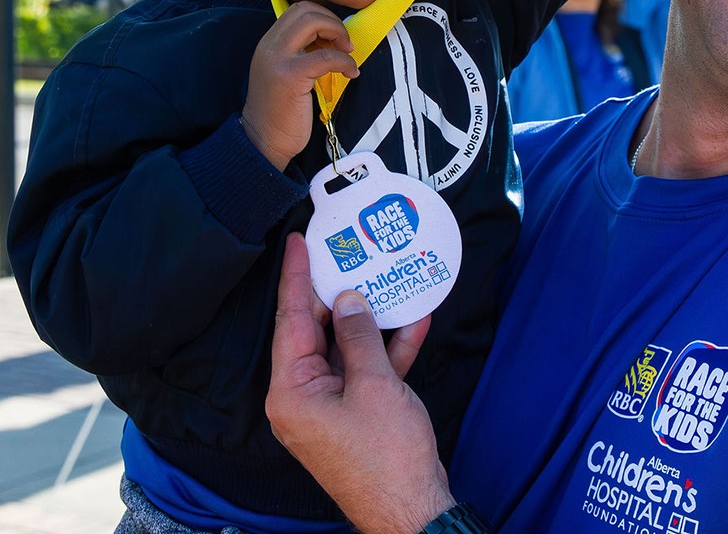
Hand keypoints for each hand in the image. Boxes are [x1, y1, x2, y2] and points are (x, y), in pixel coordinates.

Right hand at [242, 2, 359, 169]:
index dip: (323, 17)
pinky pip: (326, 56)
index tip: (335, 39)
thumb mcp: (285, 72)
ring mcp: (278, 59)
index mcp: (269, 43)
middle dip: (333, 21)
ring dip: (339, 33)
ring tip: (347, 54)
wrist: (263, 141)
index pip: (297, 9)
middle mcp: (269, 45)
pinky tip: (351, 72)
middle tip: (345, 45)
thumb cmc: (280, 111)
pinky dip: (345, 60)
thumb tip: (331, 39)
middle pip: (305, 10)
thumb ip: (300, 53)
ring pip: (313, 22)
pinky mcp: (291, 76)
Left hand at [267, 234, 452, 533]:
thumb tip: (349, 300)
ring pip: (346, 347)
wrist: (412, 509)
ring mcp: (329, 405)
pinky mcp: (356, 413)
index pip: (290, 320)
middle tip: (344, 249)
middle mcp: (303, 397)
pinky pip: (367, 370)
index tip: (296, 241)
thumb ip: (360, 335)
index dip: (295, 277)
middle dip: (335, 291)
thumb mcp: (375, 384)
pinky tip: (414, 319)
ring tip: (384, 275)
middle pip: (316, 331)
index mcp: (292, 391)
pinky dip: (389, 347)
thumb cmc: (387, 453)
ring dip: (370, 318)